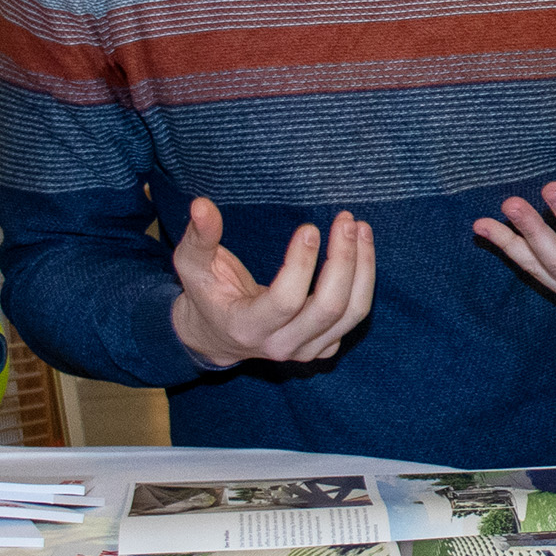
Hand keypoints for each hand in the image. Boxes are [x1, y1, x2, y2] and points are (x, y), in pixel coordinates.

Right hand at [170, 197, 374, 369]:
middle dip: (344, 260)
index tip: (309, 228)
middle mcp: (281, 346)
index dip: (302, 264)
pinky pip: (354, 315)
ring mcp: (306, 350)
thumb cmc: (205, 293)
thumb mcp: (192, 264)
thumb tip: (202, 205)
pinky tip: (359, 249)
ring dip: (363, 267)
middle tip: (345, 221)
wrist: (217, 334)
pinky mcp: (323, 347)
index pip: (286, 301)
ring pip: (352, 313)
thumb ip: (199, 236)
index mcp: (247, 328)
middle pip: (329, 307)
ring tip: (360, 228)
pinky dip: (363, 280)